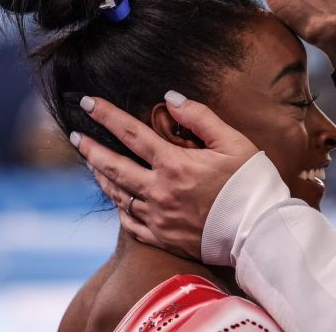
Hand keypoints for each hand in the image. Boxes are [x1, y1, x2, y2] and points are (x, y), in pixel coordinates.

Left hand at [71, 91, 258, 259]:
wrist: (259, 230)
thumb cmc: (250, 182)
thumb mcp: (233, 142)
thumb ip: (200, 117)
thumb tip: (171, 98)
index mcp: (175, 164)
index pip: (131, 134)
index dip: (107, 116)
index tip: (88, 103)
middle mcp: (160, 191)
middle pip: (114, 167)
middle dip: (91, 149)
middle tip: (75, 136)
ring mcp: (159, 217)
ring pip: (118, 195)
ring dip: (102, 177)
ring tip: (92, 164)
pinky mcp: (164, 238)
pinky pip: (130, 223)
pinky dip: (120, 209)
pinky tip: (118, 199)